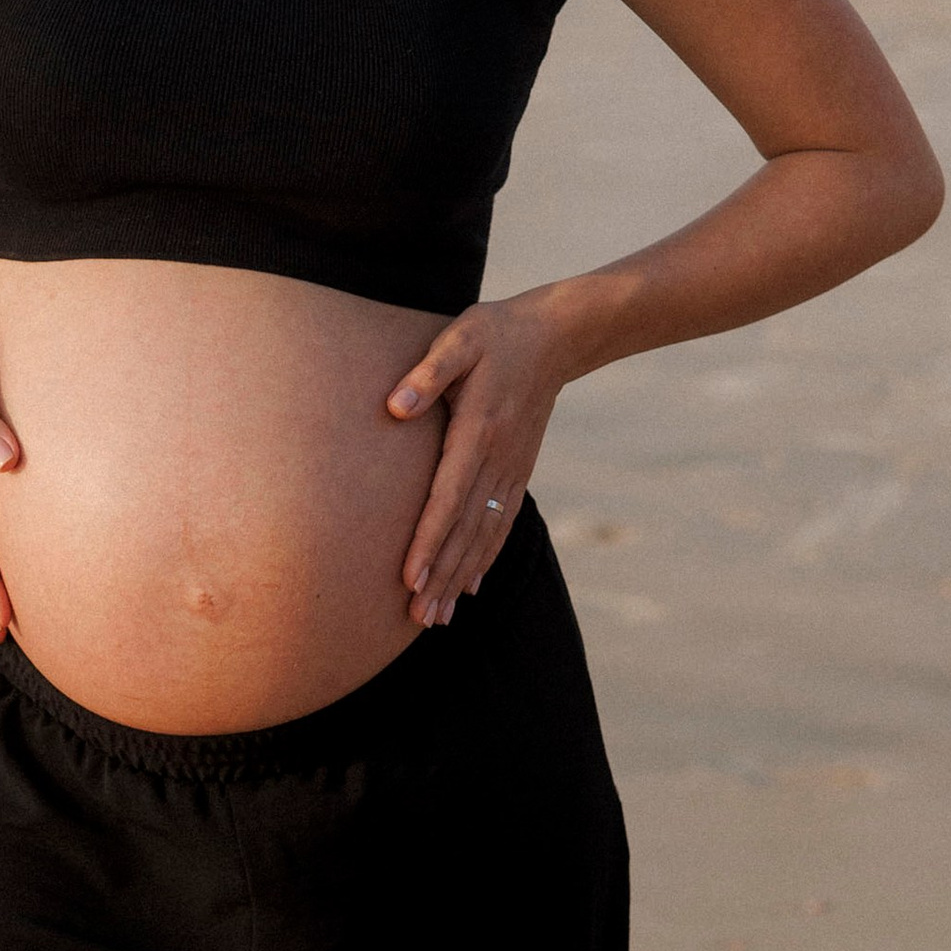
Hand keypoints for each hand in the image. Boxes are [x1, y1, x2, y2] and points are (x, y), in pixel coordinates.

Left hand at [386, 294, 564, 626]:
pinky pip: (501, 524)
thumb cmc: (497, 333)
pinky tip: (472, 586)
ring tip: (439, 617)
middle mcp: (498, 460)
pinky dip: (485, 557)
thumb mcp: (460, 338)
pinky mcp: (518, 471)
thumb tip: (394, 407)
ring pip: (485, 535)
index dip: (429, 540)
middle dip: (442, 576)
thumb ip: (427, 372)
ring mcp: (512, 470)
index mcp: (479, 431)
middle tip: (419, 617)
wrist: (557, 337)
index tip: (410, 576)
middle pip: (466, 530)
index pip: (449, 497)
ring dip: (461, 578)